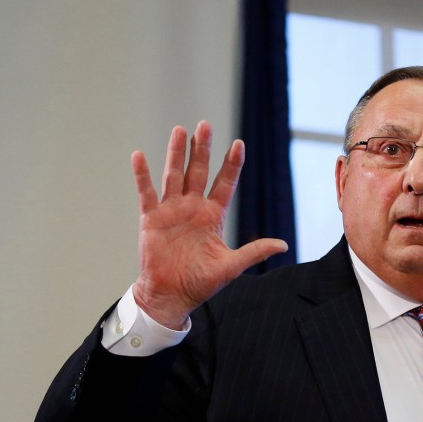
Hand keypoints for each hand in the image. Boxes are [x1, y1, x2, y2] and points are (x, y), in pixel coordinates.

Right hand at [130, 121, 287, 328]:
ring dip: (176, 153)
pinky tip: (139, 156)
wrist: (172, 296)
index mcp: (213, 216)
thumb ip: (254, 251)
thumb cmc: (201, 282)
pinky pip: (147, 193)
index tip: (238, 144)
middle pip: (199, 172)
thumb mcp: (231, 266)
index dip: (231, 164)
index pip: (224, 183)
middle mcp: (192, 208)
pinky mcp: (152, 219)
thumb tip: (283, 244)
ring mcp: (171, 211)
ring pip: (175, 175)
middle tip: (205, 125)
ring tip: (180, 130)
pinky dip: (142, 175)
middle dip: (202, 149)